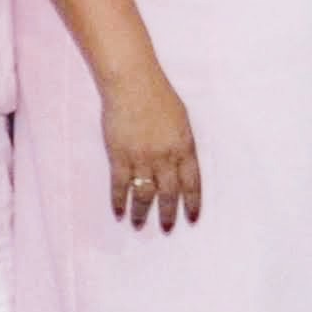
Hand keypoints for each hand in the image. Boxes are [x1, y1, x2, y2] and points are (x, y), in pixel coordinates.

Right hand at [99, 68, 202, 229]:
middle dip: (168, 214)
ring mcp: (142, 158)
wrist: (132, 83)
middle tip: (167, 228)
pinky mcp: (119, 156)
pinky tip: (119, 213)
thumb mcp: (181, 120)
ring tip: (139, 225)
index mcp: (184, 147)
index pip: (192, 183)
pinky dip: (120, 201)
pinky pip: (120, 185)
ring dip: (142, 213)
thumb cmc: (159, 96)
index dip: (192, 203)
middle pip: (169, 193)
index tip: (192, 218)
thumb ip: (182, 143)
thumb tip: (182, 163)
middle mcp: (165, 157)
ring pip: (144, 194)